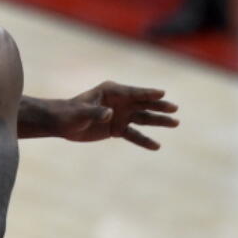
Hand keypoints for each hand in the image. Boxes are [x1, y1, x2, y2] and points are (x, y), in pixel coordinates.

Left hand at [57, 81, 179, 149]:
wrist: (62, 124)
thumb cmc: (69, 113)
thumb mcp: (81, 112)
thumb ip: (95, 112)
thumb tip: (110, 114)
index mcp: (111, 91)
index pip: (133, 92)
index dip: (147, 93)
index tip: (162, 93)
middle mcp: (120, 101)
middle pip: (143, 103)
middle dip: (159, 106)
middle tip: (174, 108)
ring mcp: (120, 115)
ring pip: (143, 118)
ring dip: (158, 121)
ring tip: (175, 123)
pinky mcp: (117, 128)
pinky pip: (134, 135)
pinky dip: (144, 140)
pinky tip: (156, 146)